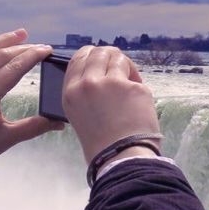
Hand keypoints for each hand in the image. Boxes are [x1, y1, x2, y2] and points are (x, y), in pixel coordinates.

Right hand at [62, 46, 160, 162]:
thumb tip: (99, 74)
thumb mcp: (78, 115)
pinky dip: (138, 83)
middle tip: (119, 67)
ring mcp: (110, 84)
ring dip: (125, 66)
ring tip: (129, 82)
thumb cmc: (100, 143)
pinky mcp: (132, 87)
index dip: (90, 54)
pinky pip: (135, 76)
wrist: (120, 157)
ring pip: (117, 58)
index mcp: (70, 93)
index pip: (77, 59)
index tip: (100, 59)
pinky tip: (138, 100)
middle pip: (98, 52)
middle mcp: (87, 84)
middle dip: (110, 56)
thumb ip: (83, 92)